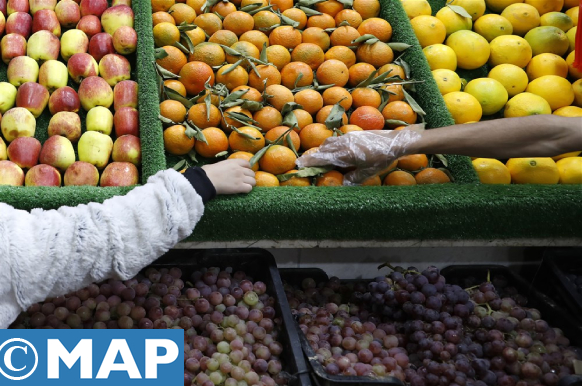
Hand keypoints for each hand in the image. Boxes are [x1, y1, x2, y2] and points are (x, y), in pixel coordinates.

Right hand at [202, 159, 255, 193]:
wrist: (207, 180)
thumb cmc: (208, 172)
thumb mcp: (218, 164)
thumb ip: (225, 165)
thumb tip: (222, 168)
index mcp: (234, 162)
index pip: (247, 163)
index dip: (247, 168)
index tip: (244, 171)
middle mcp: (240, 169)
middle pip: (252, 173)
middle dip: (249, 177)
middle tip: (244, 180)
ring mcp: (241, 178)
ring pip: (253, 181)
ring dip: (250, 184)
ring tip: (245, 186)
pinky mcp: (239, 187)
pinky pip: (249, 188)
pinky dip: (247, 190)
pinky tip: (242, 190)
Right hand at [296, 128, 421, 184]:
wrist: (396, 141)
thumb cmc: (382, 158)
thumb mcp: (368, 172)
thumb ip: (353, 178)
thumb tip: (341, 185)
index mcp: (345, 154)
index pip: (322, 158)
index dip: (309, 161)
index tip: (298, 164)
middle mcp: (344, 143)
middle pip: (323, 149)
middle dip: (314, 156)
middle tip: (307, 164)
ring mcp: (348, 136)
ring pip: (330, 142)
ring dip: (323, 150)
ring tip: (322, 159)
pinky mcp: (353, 134)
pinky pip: (337, 139)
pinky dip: (332, 145)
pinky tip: (337, 152)